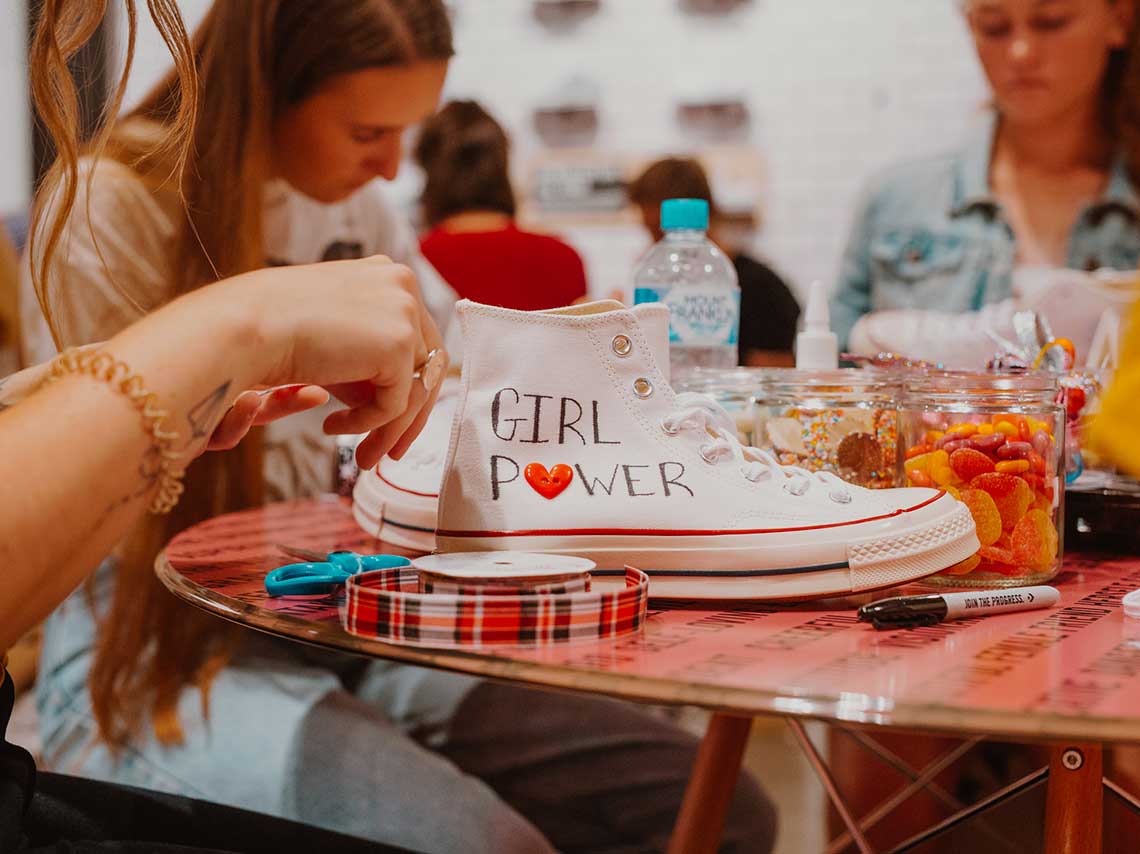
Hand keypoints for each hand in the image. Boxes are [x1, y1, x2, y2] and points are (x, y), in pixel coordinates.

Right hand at [217, 255, 446, 468]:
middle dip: (411, 416)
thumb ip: (367, 362)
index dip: (409, 385)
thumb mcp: (334, 342)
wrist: (242, 327)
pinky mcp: (398, 344)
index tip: (392, 423)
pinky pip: (395, 404)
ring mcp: (404, 312)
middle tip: (390, 452)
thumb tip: (394, 404)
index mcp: (387, 277)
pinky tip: (333, 426)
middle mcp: (403, 286)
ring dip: (389, 431)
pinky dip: (368, 424)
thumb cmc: (271, 332)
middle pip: (429, 364)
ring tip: (363, 458)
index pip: (418, 339)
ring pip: (416, 389)